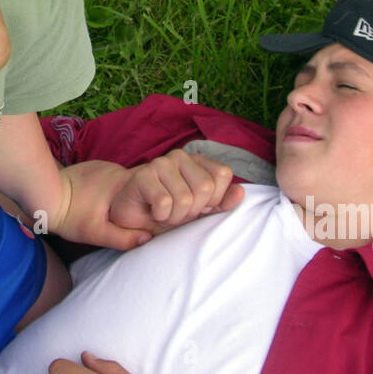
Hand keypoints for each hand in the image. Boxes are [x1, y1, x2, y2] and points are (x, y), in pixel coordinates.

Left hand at [43, 159, 156, 250]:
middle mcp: (116, 169)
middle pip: (141, 183)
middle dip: (142, 198)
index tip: (155, 214)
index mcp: (122, 183)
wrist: (43, 194)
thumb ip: (123, 238)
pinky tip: (105, 200)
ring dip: (127, 194)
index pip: (152, 186)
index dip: (157, 199)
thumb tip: (148, 238)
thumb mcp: (96, 233)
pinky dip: (114, 189)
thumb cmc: (69, 215)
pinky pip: (113, 178)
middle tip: (138, 216)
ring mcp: (105, 165)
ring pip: (126, 181)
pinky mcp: (95, 166)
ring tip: (120, 210)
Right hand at [108, 148, 242, 236]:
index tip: (197, 206)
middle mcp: (180, 156)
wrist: (130, 215)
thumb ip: (221, 202)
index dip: (214, 198)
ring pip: (186, 199)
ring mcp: (160, 163)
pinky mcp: (143, 175)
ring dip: (175, 217)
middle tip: (176, 212)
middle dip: (193, 211)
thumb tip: (241, 192)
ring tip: (164, 212)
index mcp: (197, 161)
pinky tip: (152, 211)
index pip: (223, 174)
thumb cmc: (166, 212)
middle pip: (206, 187)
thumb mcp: (199, 212)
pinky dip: (160, 215)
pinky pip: (165, 202)